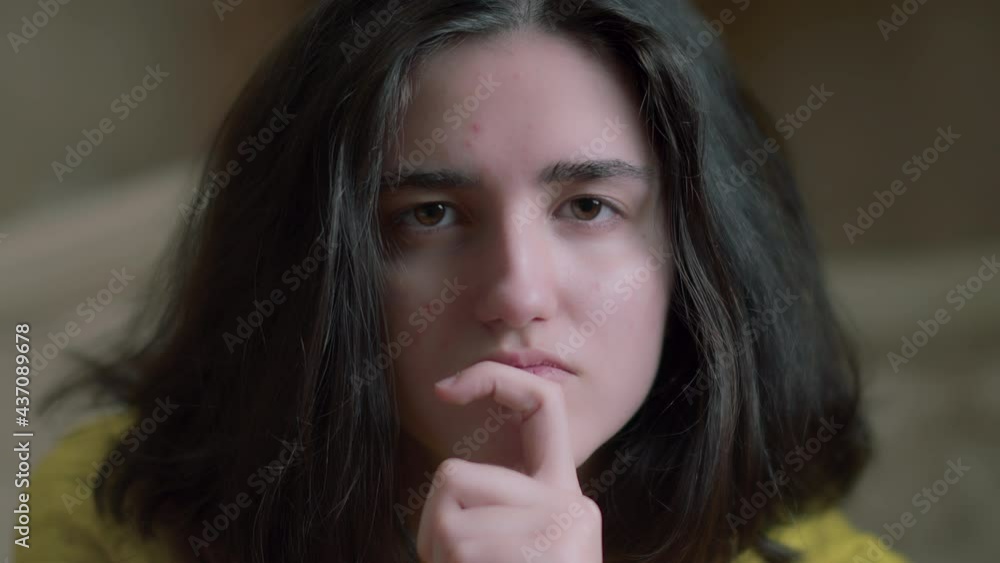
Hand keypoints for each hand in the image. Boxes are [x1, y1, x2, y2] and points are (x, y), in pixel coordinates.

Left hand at [416, 361, 602, 562]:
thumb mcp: (508, 542)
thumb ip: (494, 505)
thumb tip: (451, 477)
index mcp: (561, 493)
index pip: (543, 401)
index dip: (493, 378)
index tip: (443, 389)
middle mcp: (569, 502)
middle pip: (455, 474)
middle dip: (434, 525)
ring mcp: (561, 524)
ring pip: (446, 518)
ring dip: (441, 558)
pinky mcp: (549, 548)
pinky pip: (458, 545)